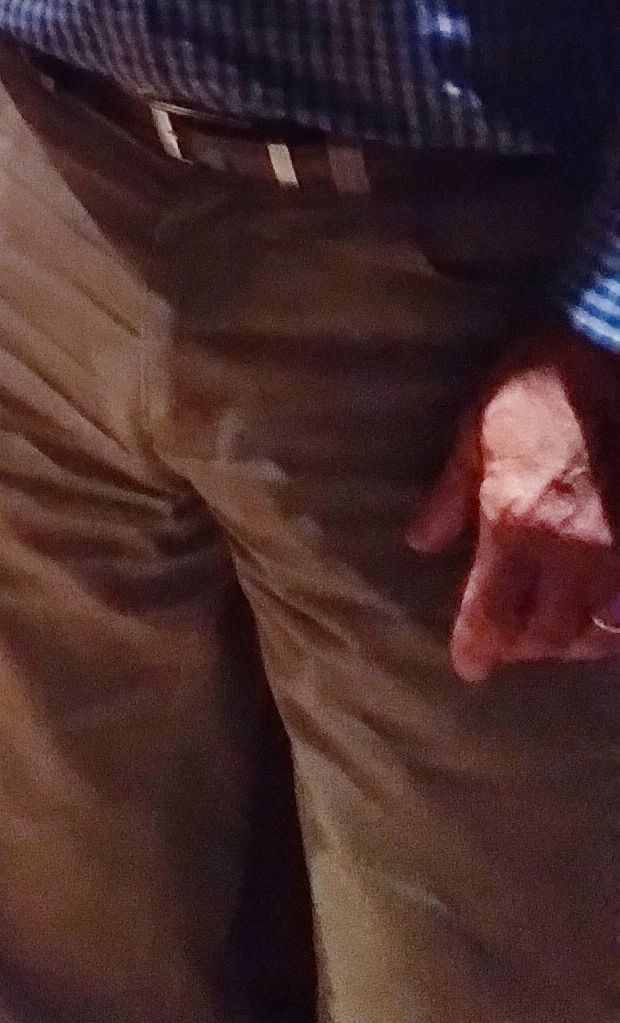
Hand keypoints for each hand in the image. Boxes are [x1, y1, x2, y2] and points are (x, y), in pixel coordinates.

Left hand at [407, 323, 619, 676]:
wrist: (603, 356)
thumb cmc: (529, 389)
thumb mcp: (472, 434)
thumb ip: (449, 496)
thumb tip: (421, 543)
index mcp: (514, 524)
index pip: (491, 611)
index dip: (477, 647)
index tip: (467, 666)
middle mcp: (568, 551)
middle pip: (547, 633)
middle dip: (522, 646)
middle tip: (505, 641)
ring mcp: (616, 550)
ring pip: (597, 629)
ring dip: (570, 641)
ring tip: (551, 634)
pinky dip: (614, 622)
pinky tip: (602, 618)